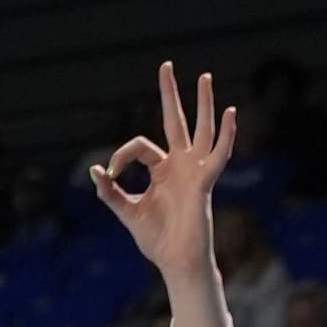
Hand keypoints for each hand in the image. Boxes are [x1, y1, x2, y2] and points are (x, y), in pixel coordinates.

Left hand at [91, 62, 238, 287]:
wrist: (176, 261)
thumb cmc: (156, 239)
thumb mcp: (127, 212)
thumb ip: (111, 192)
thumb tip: (95, 171)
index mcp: (161, 170)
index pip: (140, 146)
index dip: (121, 156)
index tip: (110, 176)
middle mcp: (180, 164)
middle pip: (175, 120)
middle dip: (169, 94)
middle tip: (165, 65)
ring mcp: (194, 170)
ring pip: (201, 129)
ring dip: (203, 103)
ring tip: (204, 77)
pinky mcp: (204, 182)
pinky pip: (218, 155)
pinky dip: (226, 135)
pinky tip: (230, 114)